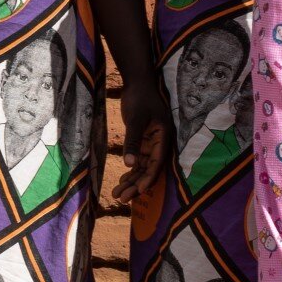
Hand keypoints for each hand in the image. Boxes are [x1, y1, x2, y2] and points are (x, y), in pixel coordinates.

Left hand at [103, 76, 172, 211]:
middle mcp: (159, 144)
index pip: (156, 164)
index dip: (148, 179)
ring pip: (141, 167)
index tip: (138, 192)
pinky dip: (130, 171)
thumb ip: (133, 141)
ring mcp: (151, 143)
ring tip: (117, 195)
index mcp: (164, 138)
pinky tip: (121, 181)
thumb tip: (129, 164)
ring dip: (131, 181)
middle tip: (122, 199)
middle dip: (136, 185)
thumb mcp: (135, 119)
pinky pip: (137, 160)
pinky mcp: (142, 141)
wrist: (138, 83)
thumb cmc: (140, 98)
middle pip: (148, 169)